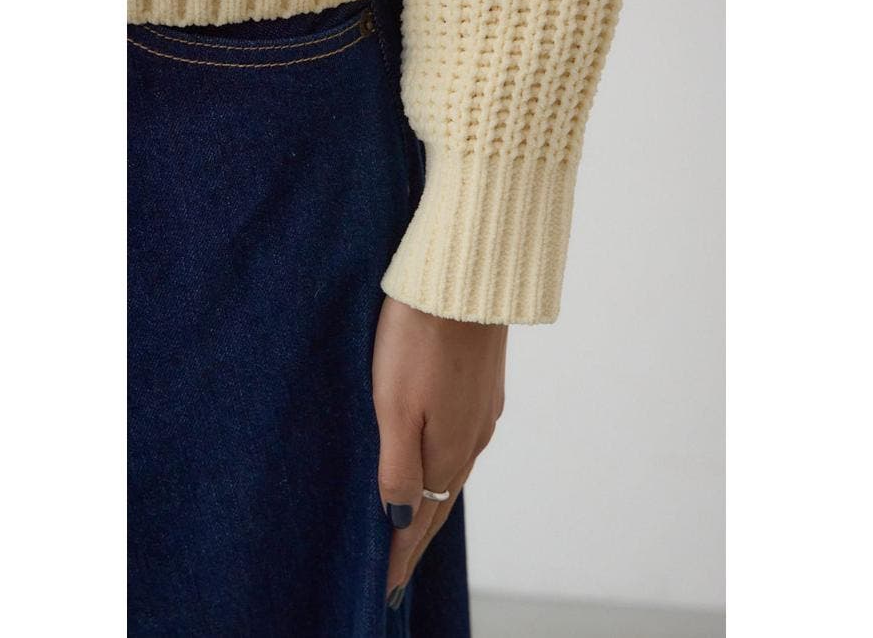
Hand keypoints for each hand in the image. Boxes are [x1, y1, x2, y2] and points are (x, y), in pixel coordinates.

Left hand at [372, 296, 507, 604]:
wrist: (465, 281)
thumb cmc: (418, 341)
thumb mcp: (395, 408)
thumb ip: (398, 467)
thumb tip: (397, 522)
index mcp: (449, 451)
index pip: (422, 519)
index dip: (402, 555)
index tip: (387, 590)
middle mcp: (473, 438)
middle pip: (440, 500)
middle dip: (417, 537)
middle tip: (398, 572)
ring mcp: (482, 410)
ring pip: (454, 470)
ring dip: (432, 501)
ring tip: (413, 525)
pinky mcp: (484, 386)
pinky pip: (462, 440)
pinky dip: (444, 465)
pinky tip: (437, 460)